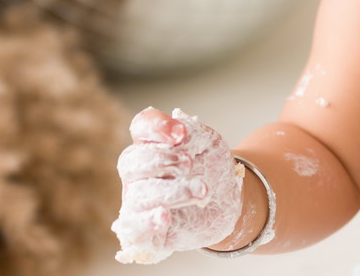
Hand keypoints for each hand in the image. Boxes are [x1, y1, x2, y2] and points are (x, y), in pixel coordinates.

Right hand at [111, 107, 244, 263]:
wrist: (229, 201)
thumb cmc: (212, 168)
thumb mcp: (210, 143)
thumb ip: (193, 133)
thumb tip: (178, 132)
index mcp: (151, 146)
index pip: (141, 127)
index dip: (155, 127)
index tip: (180, 134)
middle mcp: (138, 175)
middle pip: (130, 163)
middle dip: (162, 161)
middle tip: (190, 164)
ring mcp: (139, 204)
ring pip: (136, 196)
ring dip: (172, 192)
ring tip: (202, 191)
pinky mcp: (146, 232)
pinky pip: (133, 230)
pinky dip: (147, 223)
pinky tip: (164, 217)